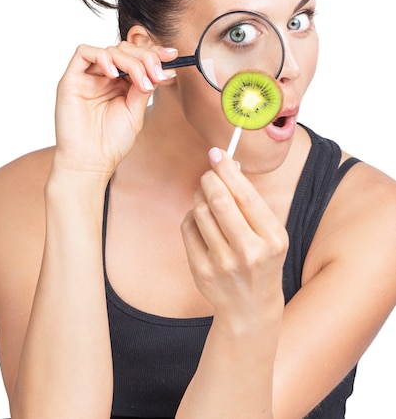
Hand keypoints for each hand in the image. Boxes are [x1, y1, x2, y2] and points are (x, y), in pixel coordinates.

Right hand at [52, 41, 177, 177]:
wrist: (90, 162)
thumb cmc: (111, 142)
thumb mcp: (136, 110)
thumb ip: (145, 87)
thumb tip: (163, 68)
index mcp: (120, 83)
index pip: (136, 57)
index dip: (154, 53)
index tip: (173, 55)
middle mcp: (103, 77)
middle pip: (125, 49)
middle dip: (146, 57)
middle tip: (158, 74)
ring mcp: (87, 77)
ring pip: (110, 50)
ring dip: (131, 61)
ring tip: (142, 82)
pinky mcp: (71, 79)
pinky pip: (84, 52)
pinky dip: (102, 57)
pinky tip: (113, 73)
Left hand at [181, 147, 287, 329]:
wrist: (250, 307)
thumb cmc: (260, 261)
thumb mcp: (270, 234)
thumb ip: (250, 204)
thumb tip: (225, 165)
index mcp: (273, 239)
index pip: (245, 195)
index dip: (227, 169)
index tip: (217, 154)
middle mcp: (249, 252)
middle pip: (219, 200)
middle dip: (209, 180)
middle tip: (208, 174)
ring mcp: (223, 263)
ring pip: (199, 212)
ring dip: (199, 197)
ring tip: (206, 199)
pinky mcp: (202, 271)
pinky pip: (188, 228)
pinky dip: (191, 217)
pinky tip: (201, 222)